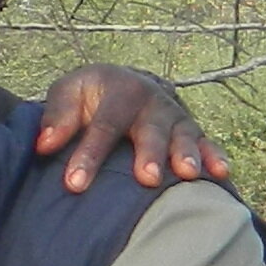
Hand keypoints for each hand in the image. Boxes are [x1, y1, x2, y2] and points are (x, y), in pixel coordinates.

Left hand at [33, 64, 231, 194]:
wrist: (123, 81)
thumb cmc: (89, 96)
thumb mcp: (68, 93)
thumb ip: (57, 117)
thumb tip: (44, 145)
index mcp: (120, 90)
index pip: (103, 125)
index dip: (89, 155)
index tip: (74, 184)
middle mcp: (152, 103)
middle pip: (151, 129)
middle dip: (150, 153)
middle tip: (147, 178)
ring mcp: (176, 117)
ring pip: (184, 135)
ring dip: (187, 154)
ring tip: (187, 175)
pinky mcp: (192, 132)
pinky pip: (208, 143)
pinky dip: (216, 156)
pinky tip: (221, 174)